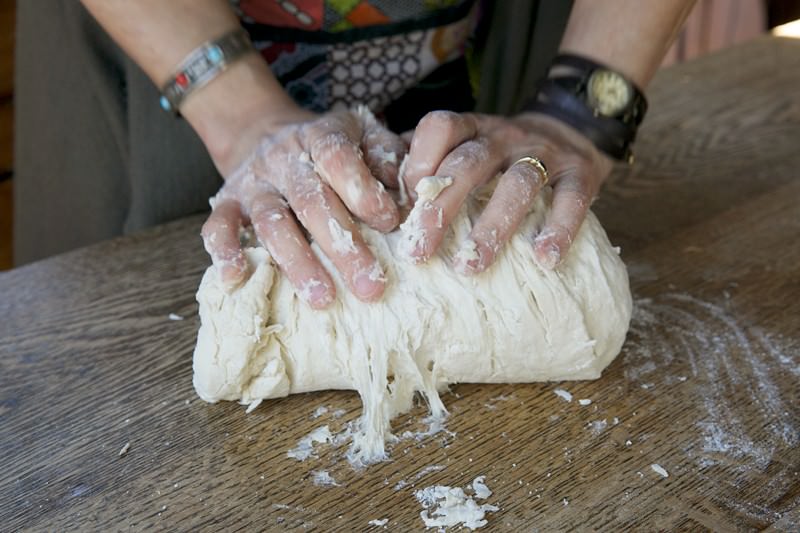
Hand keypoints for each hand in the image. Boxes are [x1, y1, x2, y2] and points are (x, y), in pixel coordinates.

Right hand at [201, 106, 405, 307]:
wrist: (267, 131)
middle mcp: (284, 158)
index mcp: (321, 137)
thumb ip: (388, 157)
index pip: (338, 159)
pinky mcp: (228, 202)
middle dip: (342, 246)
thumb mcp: (364, 135)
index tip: (390, 222)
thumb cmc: (332, 147)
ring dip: (298, 262)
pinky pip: (218, 226)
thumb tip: (409, 191)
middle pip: (311, 201)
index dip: (362, 190)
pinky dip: (223, 251)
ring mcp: (253, 182)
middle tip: (370, 285)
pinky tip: (235, 279)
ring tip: (323, 299)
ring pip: (272, 221)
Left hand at [400, 111, 614, 272]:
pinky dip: (559, 228)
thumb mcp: (466, 148)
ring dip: (493, 226)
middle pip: (469, 163)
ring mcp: (544, 153)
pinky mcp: (581, 172)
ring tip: (472, 265)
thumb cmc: (501, 154)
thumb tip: (381, 201)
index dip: (418, 162)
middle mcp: (505, 136)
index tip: (404, 208)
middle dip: (441, 209)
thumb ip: (427, 165)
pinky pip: (572, 198)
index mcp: (472, 128)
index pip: (439, 127)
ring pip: (518, 184)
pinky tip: (544, 258)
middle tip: (418, 253)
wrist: (575, 127)